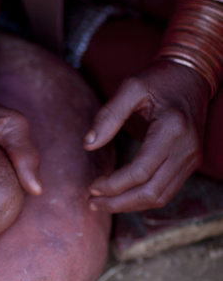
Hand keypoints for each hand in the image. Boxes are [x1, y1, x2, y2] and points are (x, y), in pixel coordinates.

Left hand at [83, 60, 209, 212]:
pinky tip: (122, 196)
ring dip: (130, 205)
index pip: (140, 172)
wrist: (192, 75)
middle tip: (92, 202)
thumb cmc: (160, 79)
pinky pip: (167, 191)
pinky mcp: (190, 162)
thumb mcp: (131, 87)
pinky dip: (143, 199)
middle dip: (119, 202)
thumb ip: (108, 115)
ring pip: (160, 197)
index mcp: (172, 129)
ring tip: (103, 203)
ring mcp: (191, 158)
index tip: (91, 187)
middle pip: (151, 192)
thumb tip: (88, 144)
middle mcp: (186, 149)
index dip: (113, 185)